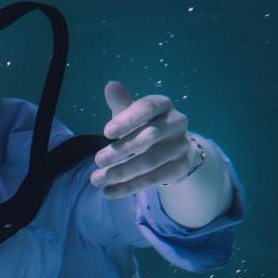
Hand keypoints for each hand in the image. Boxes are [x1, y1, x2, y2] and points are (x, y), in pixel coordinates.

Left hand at [89, 81, 196, 199]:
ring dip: (121, 172)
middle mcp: (177, 123)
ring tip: (97, 180)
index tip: (106, 132)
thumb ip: (122, 103)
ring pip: (150, 162)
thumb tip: (110, 85)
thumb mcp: (133, 115)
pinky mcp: (181, 167)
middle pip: (148, 136)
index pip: (147, 107)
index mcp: (163, 105)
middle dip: (120, 150)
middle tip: (97, 160)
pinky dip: (129, 187)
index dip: (128, 119)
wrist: (175, 149)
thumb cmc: (146, 127)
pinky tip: (109, 192)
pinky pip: (153, 179)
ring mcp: (181, 146)